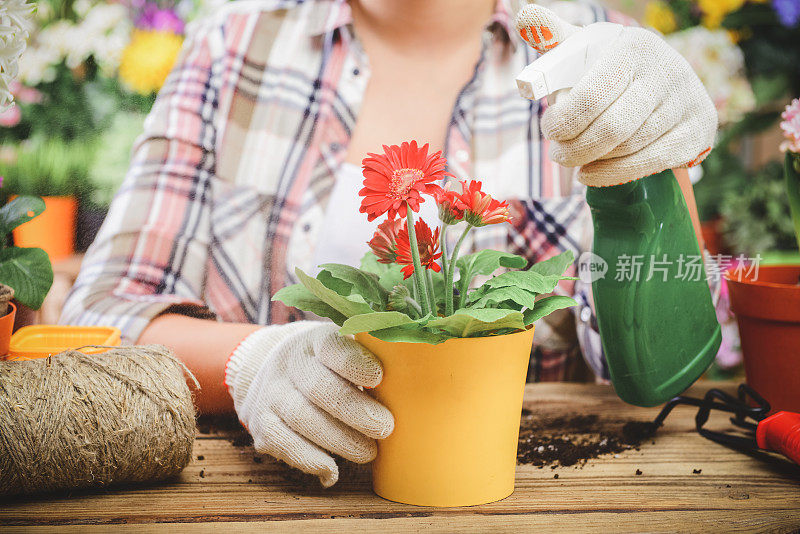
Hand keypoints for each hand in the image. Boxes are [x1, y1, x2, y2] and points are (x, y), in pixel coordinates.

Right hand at [225, 321, 393, 486]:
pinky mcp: (261, 424)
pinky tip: (333, 472)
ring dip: (339, 441)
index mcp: (317, 341)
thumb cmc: (328, 366)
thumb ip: (375, 362)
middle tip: (385, 428)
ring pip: (302, 418)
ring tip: (369, 453)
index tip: (379, 378)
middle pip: (320, 387)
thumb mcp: (346, 351)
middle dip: (356, 412)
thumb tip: (416, 384)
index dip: (356, 363)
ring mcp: (271, 392)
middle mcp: (290, 362)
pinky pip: (285, 445)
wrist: (270, 372)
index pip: (333, 347)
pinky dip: (311, 461)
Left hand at [516, 5, 717, 186]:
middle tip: (557, 154)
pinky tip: (592, 173)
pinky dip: (613, 174)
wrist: (668, 83)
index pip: (590, 96)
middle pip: (611, 129)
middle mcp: (666, 71)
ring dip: (592, 161)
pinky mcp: (699, 131)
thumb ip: (554, 36)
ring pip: (628, 149)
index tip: (549, 128)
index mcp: (633, 48)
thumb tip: (524, 16)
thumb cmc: (610, 69)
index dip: (563, 120)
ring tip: (574, 160)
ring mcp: (687, 102)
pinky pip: (650, 163)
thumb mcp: (586, 50)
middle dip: (575, 148)